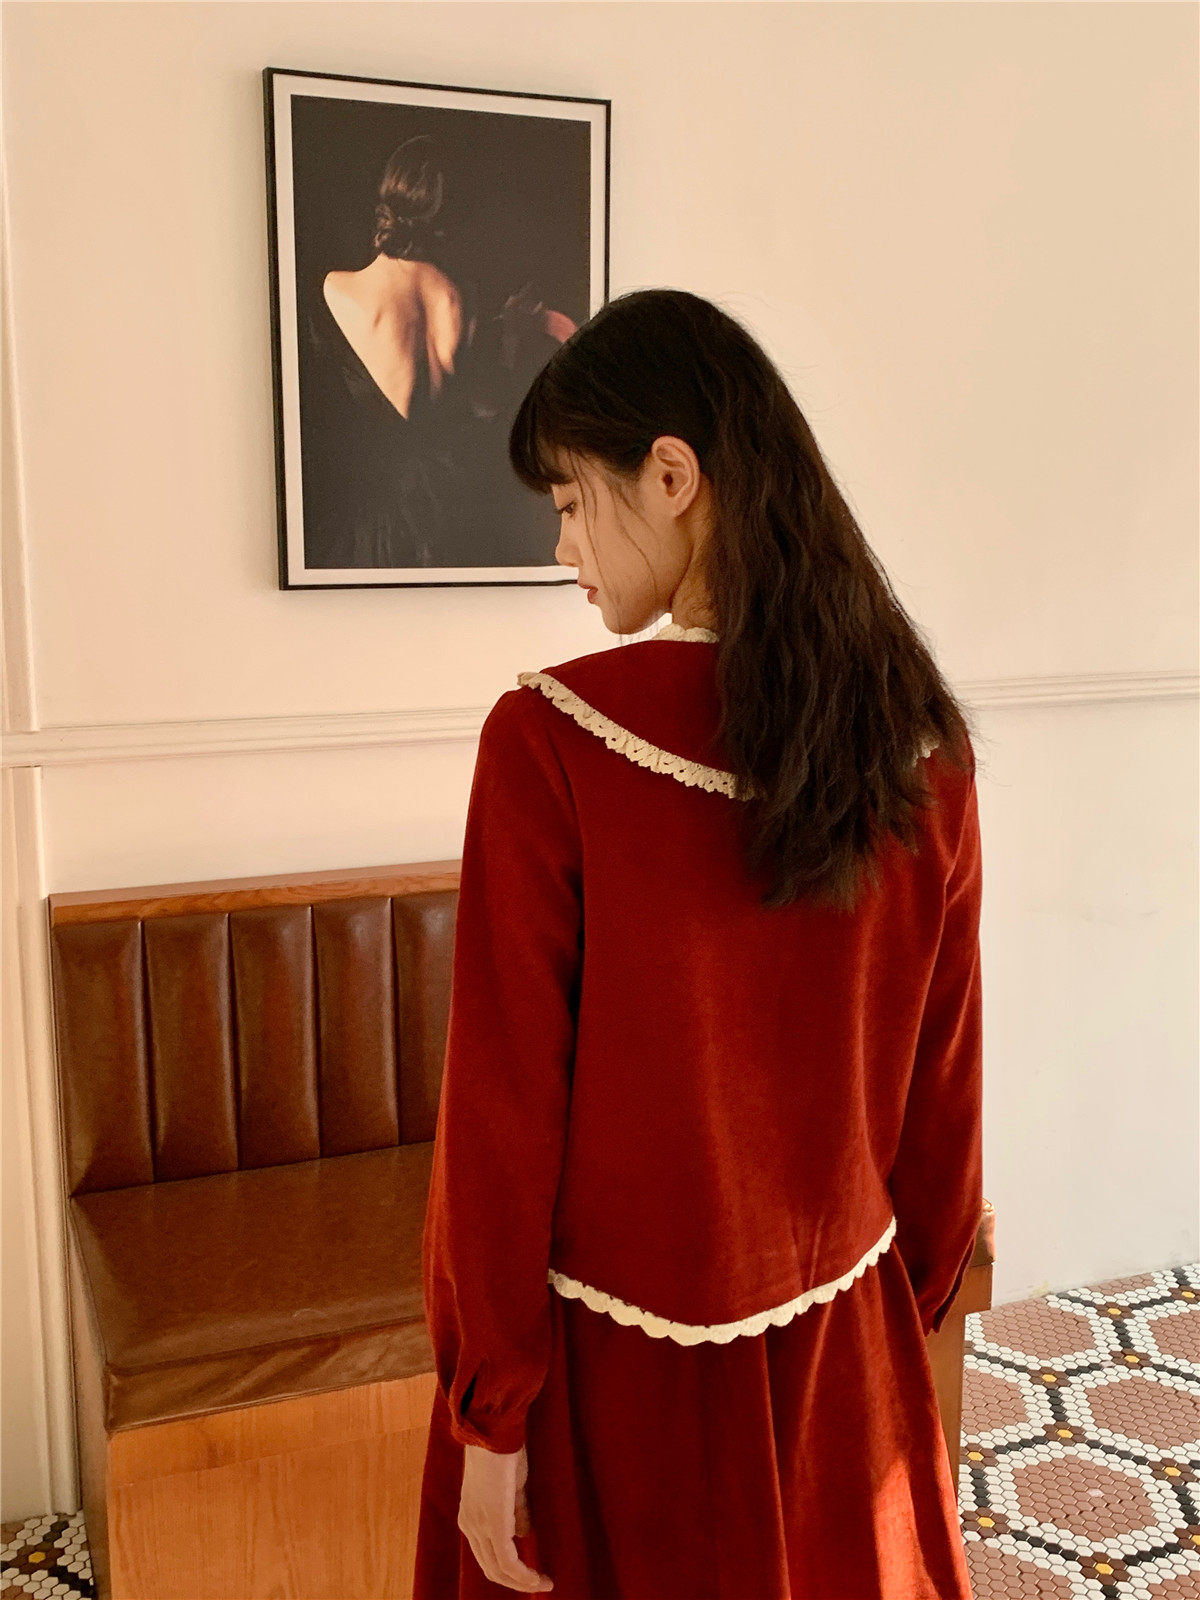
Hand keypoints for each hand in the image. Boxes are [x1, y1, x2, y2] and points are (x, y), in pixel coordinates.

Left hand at [458, 1441, 553, 1591]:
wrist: (495, 1430)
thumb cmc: (503, 1451)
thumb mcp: (511, 1487)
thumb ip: (515, 1511)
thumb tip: (523, 1535)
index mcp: (470, 1517)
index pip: (487, 1556)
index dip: (510, 1570)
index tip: (533, 1574)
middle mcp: (469, 1525)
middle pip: (491, 1568)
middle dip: (517, 1582)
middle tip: (541, 1584)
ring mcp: (478, 1525)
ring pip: (498, 1568)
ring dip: (522, 1581)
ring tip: (544, 1584)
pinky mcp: (494, 1523)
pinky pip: (507, 1559)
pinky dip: (523, 1573)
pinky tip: (537, 1577)